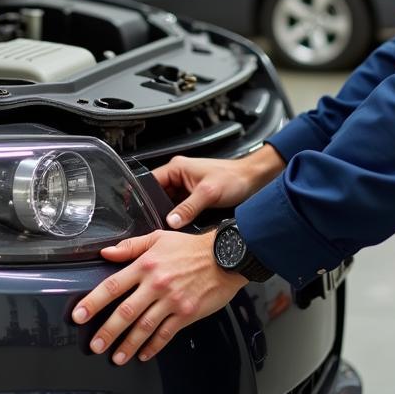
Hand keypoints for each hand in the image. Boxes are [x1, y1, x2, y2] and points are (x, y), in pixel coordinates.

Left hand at [71, 229, 245, 363]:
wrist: (227, 256)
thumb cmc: (193, 247)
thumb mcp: (159, 238)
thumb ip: (131, 247)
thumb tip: (107, 253)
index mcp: (146, 265)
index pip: (113, 285)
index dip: (93, 302)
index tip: (79, 316)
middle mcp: (157, 284)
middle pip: (125, 312)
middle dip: (107, 331)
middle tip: (95, 345)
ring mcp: (172, 300)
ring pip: (144, 327)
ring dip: (128, 345)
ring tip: (116, 357)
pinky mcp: (186, 313)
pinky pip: (166, 334)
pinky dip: (153, 346)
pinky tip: (144, 354)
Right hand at [152, 145, 285, 229]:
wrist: (253, 181)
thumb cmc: (234, 178)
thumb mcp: (209, 193)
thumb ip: (188, 208)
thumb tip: (170, 221)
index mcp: (177, 168)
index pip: (150, 183)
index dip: (144, 198)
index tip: (141, 213)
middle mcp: (179, 176)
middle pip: (158, 196)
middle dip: (158, 210)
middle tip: (158, 224)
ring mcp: (186, 188)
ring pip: (168, 204)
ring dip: (170, 214)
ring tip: (172, 225)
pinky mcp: (194, 198)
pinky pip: (180, 209)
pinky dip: (180, 217)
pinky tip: (182, 225)